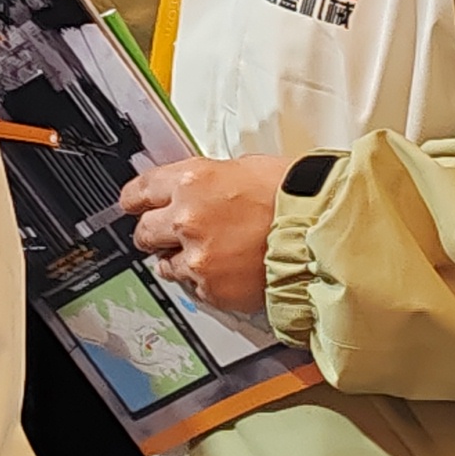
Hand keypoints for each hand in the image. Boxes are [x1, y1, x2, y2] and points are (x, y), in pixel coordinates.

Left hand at [118, 153, 294, 309]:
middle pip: (144, 230)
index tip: (133, 204)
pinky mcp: (210, 288)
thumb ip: (210, 180)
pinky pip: (193, 287)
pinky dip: (204, 280)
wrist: (320, 236)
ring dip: (179, 258)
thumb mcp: (246, 168)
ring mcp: (197, 256)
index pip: (140, 191)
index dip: (135, 199)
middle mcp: (187, 218)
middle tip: (173, 233)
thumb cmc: (295, 198)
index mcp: (193, 181)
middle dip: (156, 231)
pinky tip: (227, 268)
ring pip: (164, 263)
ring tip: (211, 252)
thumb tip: (197, 189)